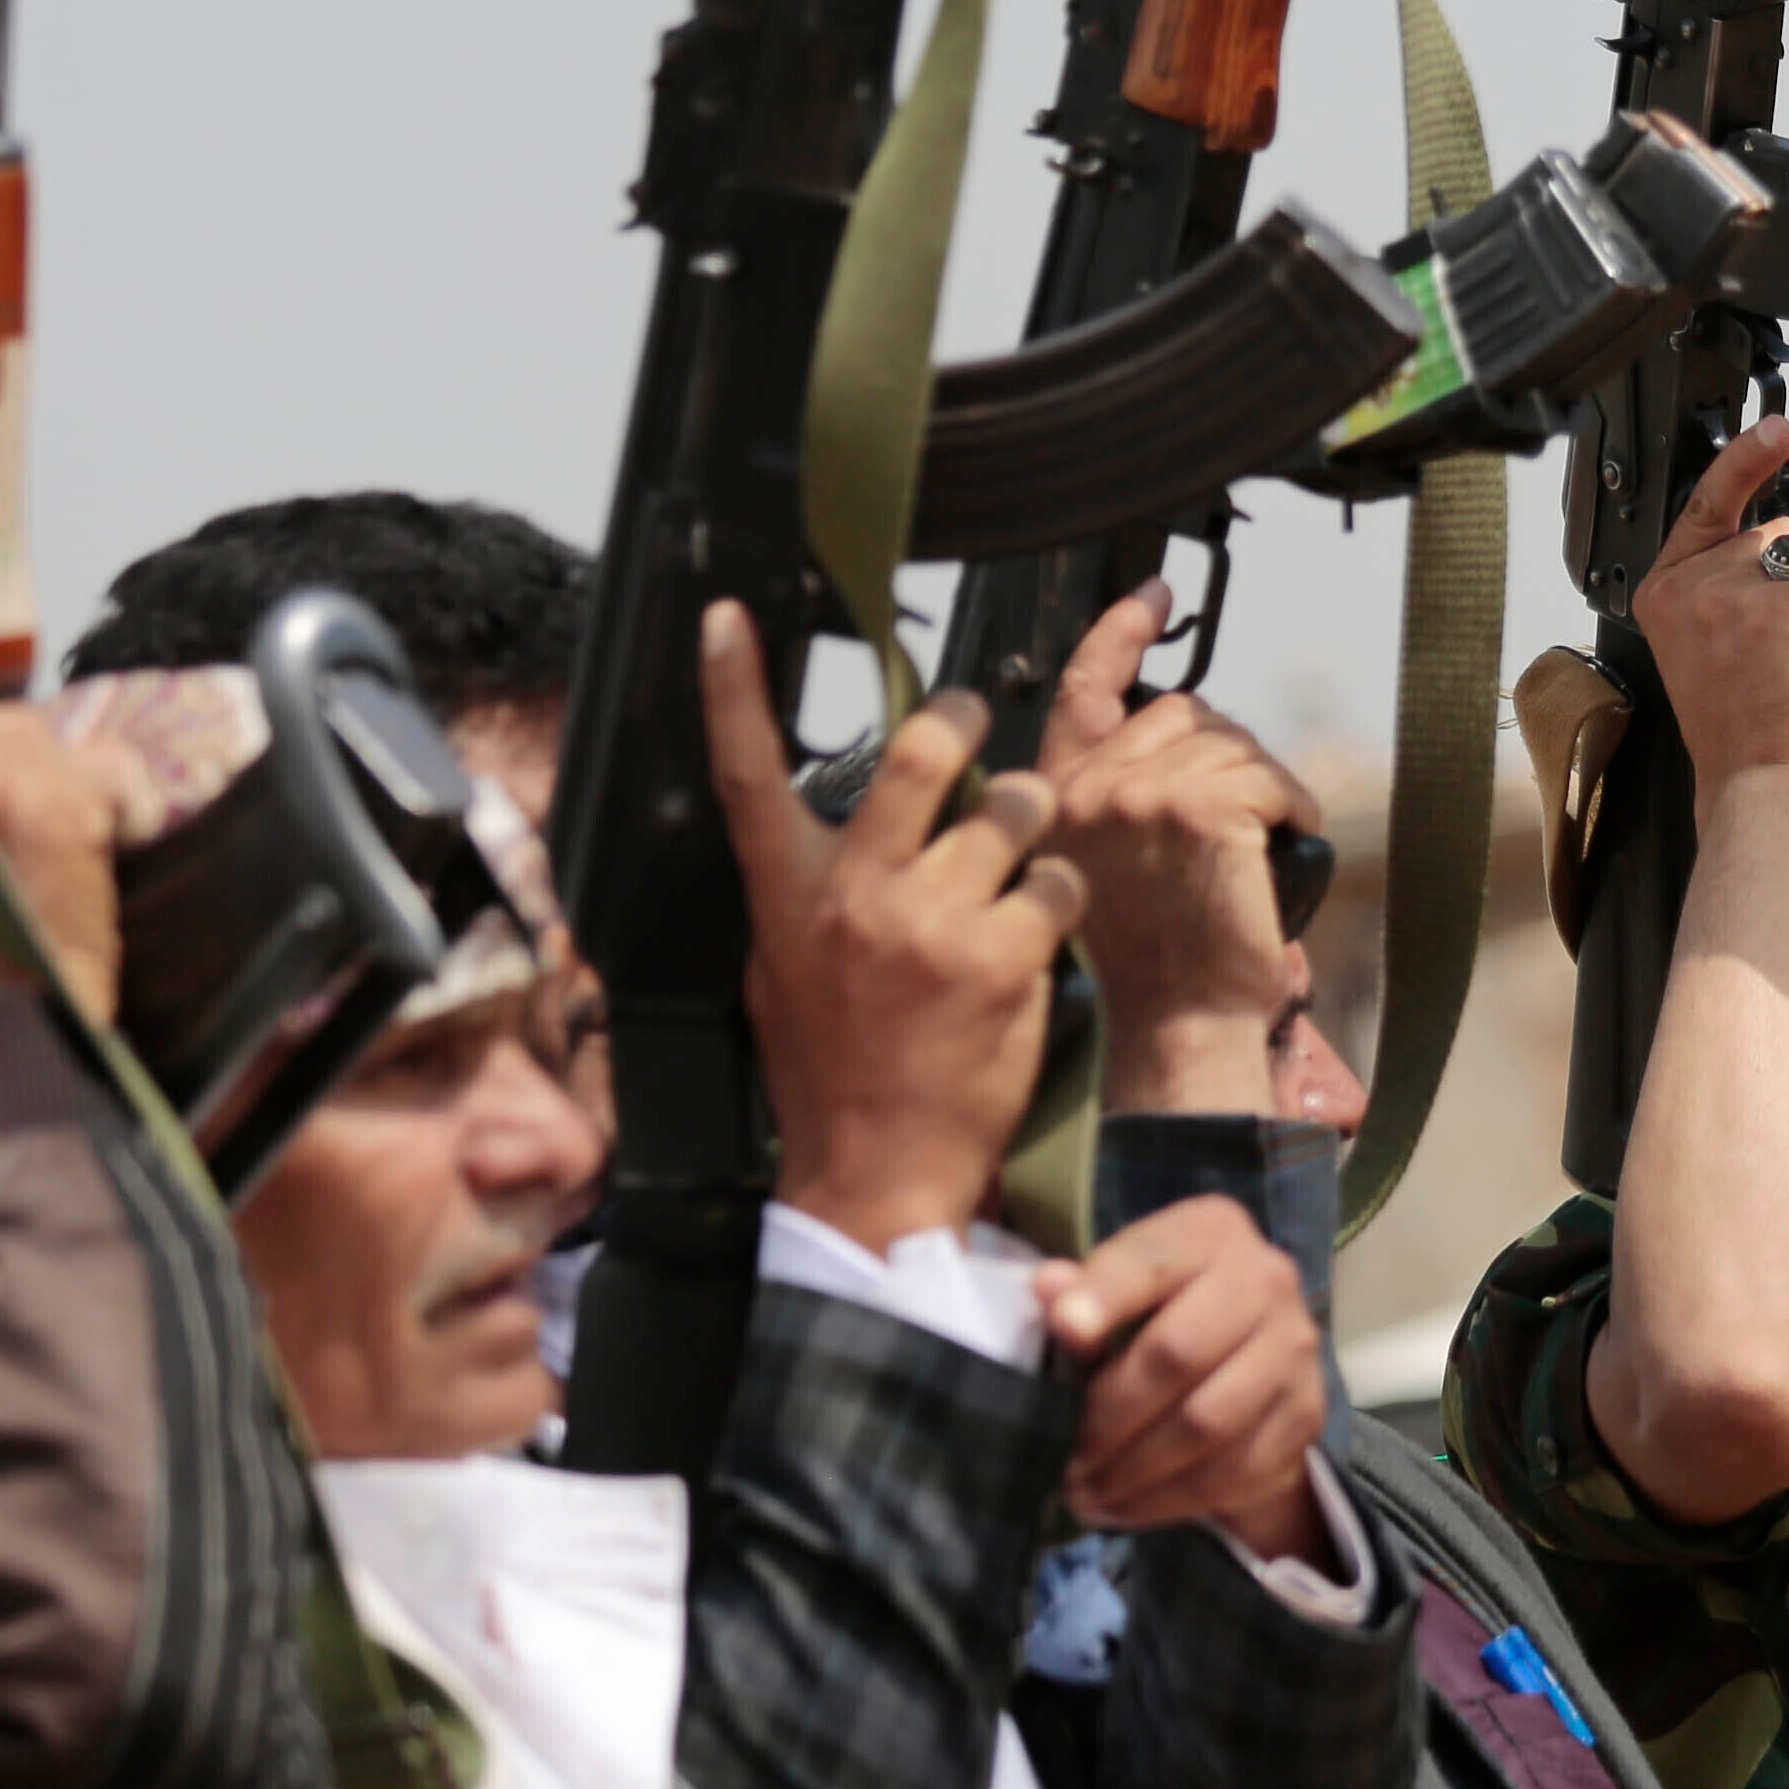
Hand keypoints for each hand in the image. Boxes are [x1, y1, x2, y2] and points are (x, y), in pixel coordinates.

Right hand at [706, 606, 1085, 1252]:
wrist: (876, 1170)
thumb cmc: (832, 1069)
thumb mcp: (783, 971)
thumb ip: (806, 890)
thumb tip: (822, 821)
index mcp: (788, 895)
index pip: (747, 773)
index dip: (732, 689)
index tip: (726, 618)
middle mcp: (855, 894)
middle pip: (925, 751)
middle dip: (963, 719)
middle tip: (974, 725)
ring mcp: (932, 922)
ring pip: (1017, 806)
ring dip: (1032, 820)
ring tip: (1017, 864)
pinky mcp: (1005, 957)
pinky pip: (1060, 881)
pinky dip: (1062, 898)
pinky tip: (1040, 935)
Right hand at [1035, 586, 1323, 1117]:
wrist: (1172, 1028)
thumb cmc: (1150, 968)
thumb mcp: (1106, 868)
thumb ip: (1117, 800)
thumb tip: (1184, 739)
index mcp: (1054, 799)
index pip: (1080, 689)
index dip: (1119, 631)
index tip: (1154, 591)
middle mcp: (1084, 789)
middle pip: (1180, 712)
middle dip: (1224, 752)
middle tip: (1243, 816)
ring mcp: (1136, 795)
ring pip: (1229, 743)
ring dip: (1262, 786)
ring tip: (1258, 849)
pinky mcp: (1195, 809)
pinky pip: (1268, 777)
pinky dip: (1292, 807)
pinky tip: (1281, 850)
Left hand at [1041, 1192, 1329, 1558]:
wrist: (1246, 1353)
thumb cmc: (1158, 1310)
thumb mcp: (1117, 1284)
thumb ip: (1082, 1289)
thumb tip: (1048, 1287)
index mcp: (1212, 1232)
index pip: (1154, 1260)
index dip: (1106, 1295)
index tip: (1063, 1332)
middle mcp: (1268, 1279)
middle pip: (1178, 1354)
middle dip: (1109, 1417)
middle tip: (1062, 1458)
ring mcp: (1296, 1348)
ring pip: (1206, 1424)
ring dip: (1134, 1472)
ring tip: (1084, 1494)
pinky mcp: (1306, 1413)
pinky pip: (1234, 1470)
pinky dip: (1170, 1500)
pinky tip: (1126, 1507)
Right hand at [1637, 420, 1788, 803]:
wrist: (1754, 789)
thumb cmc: (1747, 734)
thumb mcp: (1713, 648)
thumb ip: (1728, 592)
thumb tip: (1787, 548)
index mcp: (1662, 593)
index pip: (1707, 505)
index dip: (1742, 462)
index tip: (1774, 427)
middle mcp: (1686, 584)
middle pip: (1778, 534)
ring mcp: (1728, 590)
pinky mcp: (1778, 606)